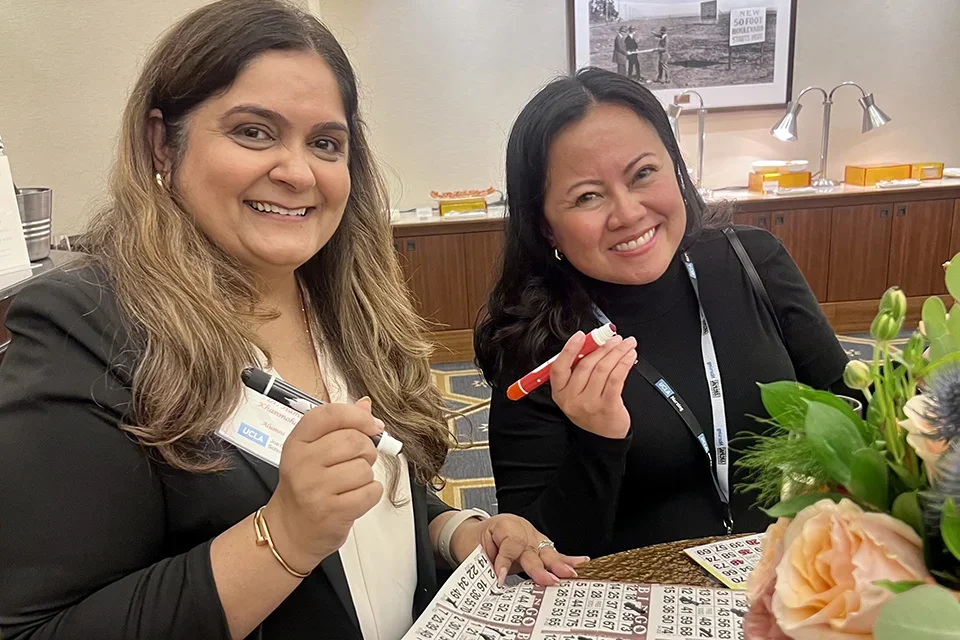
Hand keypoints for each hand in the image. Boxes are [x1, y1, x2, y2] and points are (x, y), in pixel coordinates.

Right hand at [262, 398, 383, 573]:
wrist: (289, 532)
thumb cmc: (305, 488)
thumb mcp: (313, 452)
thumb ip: (339, 426)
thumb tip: (365, 405)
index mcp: (297, 443)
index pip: (329, 415)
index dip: (357, 416)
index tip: (371, 425)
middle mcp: (302, 464)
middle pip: (353, 440)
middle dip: (367, 449)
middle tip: (360, 459)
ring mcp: (316, 489)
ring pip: (364, 468)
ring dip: (367, 475)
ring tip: (350, 483)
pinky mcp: (333, 512)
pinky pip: (371, 491)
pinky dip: (370, 494)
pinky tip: (354, 497)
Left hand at [452, 514, 589, 585]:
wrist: (478, 532)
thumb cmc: (477, 541)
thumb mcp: (475, 552)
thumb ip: (487, 566)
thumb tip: (495, 584)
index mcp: (504, 527)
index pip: (509, 544)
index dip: (505, 561)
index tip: (501, 577)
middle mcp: (522, 530)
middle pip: (532, 549)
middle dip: (540, 567)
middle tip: (547, 580)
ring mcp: (533, 536)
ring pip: (546, 551)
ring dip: (558, 565)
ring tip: (568, 574)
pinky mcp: (540, 544)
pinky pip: (554, 552)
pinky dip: (567, 559)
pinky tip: (581, 563)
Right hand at [550, 331, 636, 438]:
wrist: (603, 437)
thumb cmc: (591, 410)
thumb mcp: (576, 393)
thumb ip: (579, 371)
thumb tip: (594, 344)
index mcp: (560, 393)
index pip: (559, 367)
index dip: (569, 349)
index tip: (581, 335)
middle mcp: (572, 399)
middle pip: (586, 365)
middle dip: (603, 347)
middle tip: (614, 338)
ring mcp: (590, 404)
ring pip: (603, 369)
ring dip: (617, 352)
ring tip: (626, 344)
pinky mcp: (608, 406)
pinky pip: (616, 379)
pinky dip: (624, 364)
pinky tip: (629, 356)